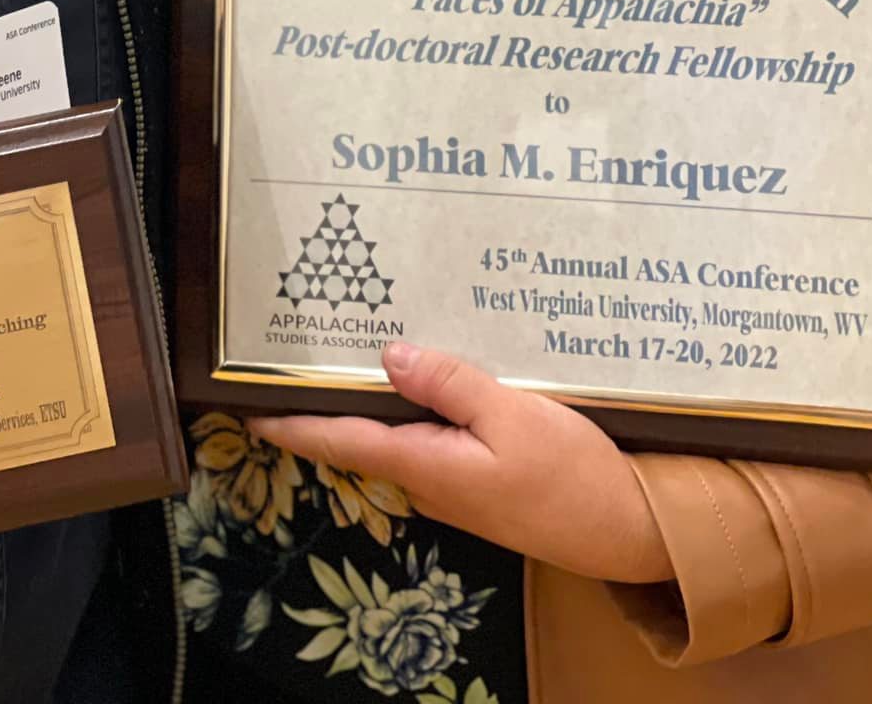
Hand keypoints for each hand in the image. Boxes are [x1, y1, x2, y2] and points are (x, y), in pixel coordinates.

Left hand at [253, 341, 671, 584]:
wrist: (626, 529)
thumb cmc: (570, 474)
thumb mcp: (512, 416)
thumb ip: (449, 383)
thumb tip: (389, 355)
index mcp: (423, 463)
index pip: (339, 440)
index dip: (290, 423)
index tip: (245, 406)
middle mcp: (426, 477)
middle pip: (362, 432)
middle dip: (327, 395)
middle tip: (297, 345)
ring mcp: (452, 481)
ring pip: (398, 429)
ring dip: (374, 393)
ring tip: (349, 341)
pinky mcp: (477, 476)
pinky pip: (431, 433)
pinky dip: (416, 401)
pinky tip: (422, 368)